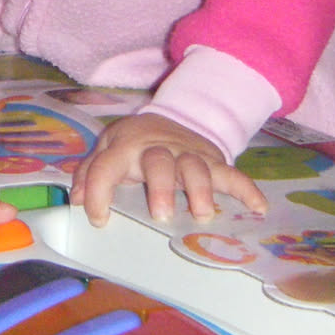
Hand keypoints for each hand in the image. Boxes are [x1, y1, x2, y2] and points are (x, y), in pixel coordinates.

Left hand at [69, 112, 267, 226]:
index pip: (107, 166)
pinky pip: (232, 173)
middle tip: (160, 215)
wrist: (175, 116)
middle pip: (159, 162)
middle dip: (160, 186)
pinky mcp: (213, 160)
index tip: (99, 218)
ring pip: (195, 167)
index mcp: (126, 147)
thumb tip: (76, 201)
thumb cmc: (136, 144)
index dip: (98, 190)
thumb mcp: (108, 150)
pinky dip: (247, 189)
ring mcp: (188, 154)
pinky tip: (258, 208)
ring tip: (202, 215)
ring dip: (200, 189)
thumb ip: (91, 173)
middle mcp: (158, 149)